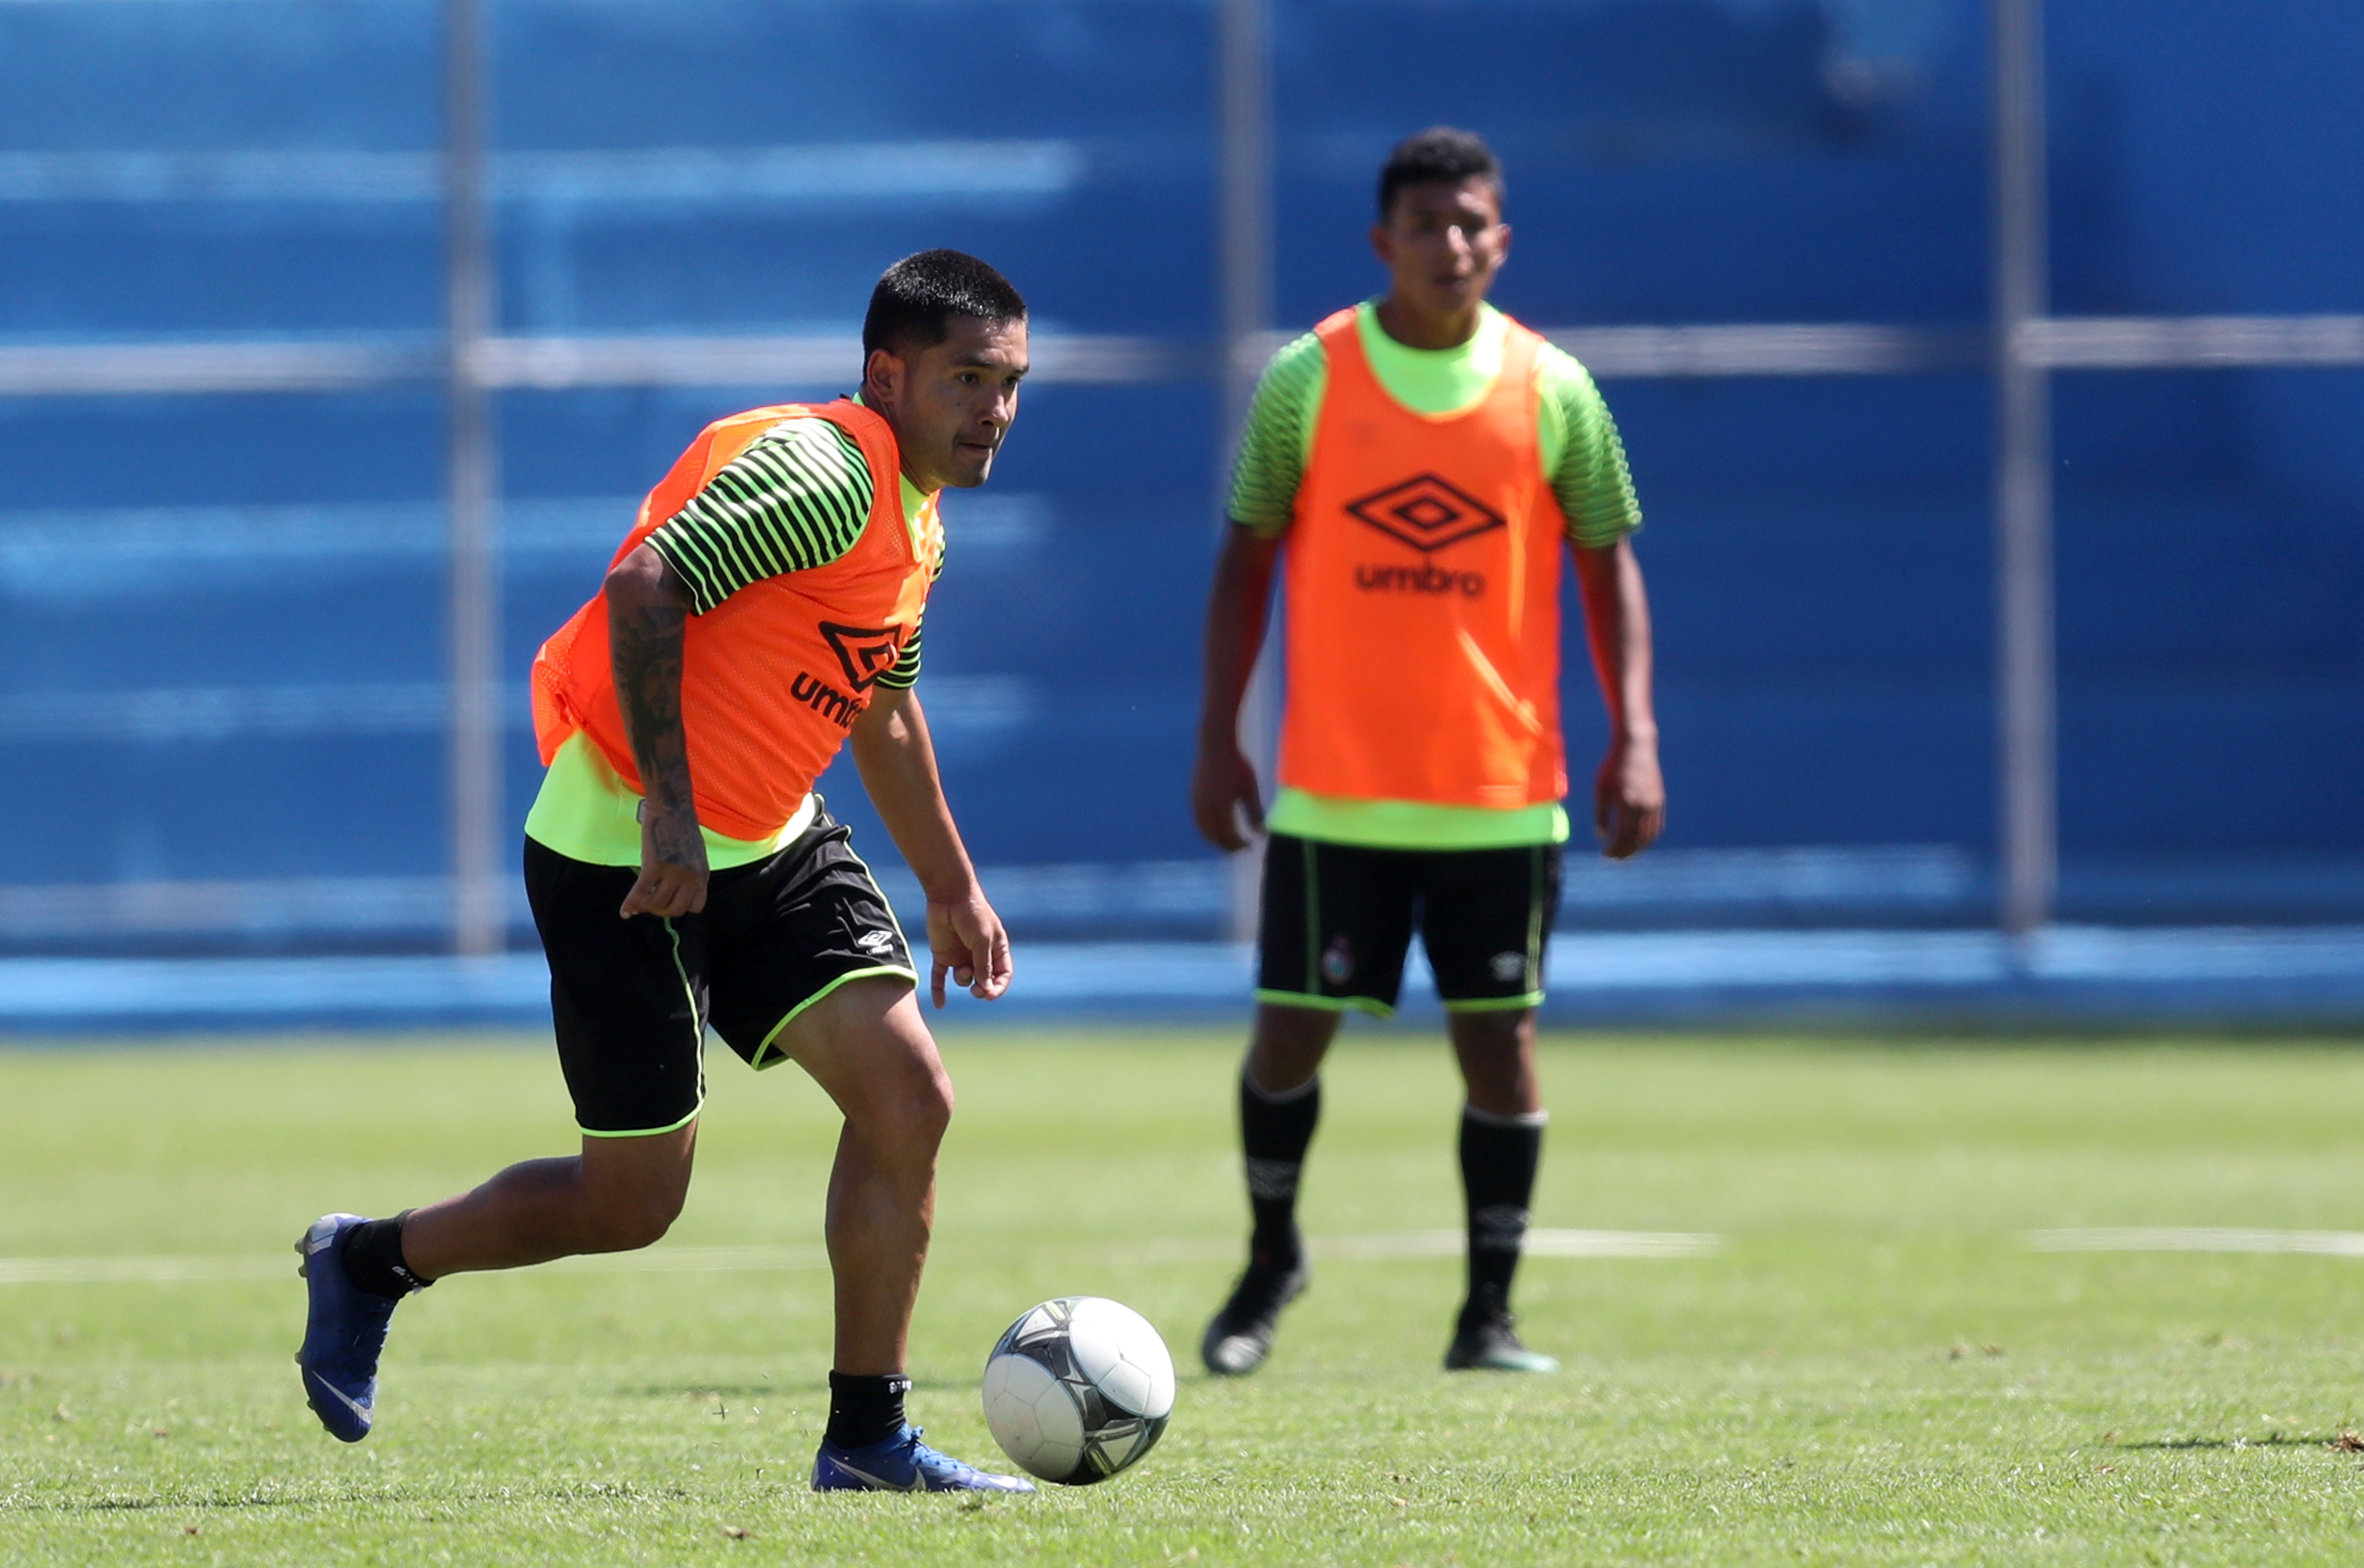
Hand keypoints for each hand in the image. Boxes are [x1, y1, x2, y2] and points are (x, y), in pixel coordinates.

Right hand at [618, 804, 709, 917]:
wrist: (672, 807)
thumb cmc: (681, 827)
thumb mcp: (695, 854)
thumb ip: (690, 872)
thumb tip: (675, 890)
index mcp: (702, 874)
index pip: (695, 906)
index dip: (679, 907)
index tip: (667, 903)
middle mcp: (691, 876)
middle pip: (676, 910)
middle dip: (661, 911)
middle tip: (649, 905)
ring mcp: (674, 872)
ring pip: (657, 904)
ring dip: (646, 907)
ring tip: (638, 904)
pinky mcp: (655, 865)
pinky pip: (641, 892)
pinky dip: (631, 904)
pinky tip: (624, 912)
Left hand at [926, 887, 1011, 1006]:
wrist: (949, 895)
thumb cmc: (972, 914)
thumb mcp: (982, 941)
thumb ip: (983, 966)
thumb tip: (986, 990)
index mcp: (995, 948)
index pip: (1002, 974)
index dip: (998, 986)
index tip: (990, 994)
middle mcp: (979, 954)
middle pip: (983, 979)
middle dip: (981, 987)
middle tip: (977, 991)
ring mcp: (960, 955)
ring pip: (963, 979)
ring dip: (964, 979)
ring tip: (962, 969)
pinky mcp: (943, 955)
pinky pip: (940, 977)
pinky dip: (939, 990)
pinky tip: (939, 1004)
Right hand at [1191, 737, 1265, 851]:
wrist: (1215, 745)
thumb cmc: (1237, 765)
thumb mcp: (1250, 789)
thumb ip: (1255, 813)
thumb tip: (1261, 834)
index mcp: (1221, 806)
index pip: (1229, 835)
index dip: (1239, 844)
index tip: (1250, 845)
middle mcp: (1205, 807)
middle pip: (1214, 836)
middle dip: (1227, 845)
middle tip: (1240, 848)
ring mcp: (1196, 802)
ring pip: (1204, 830)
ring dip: (1216, 839)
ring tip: (1229, 842)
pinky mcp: (1193, 797)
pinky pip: (1199, 820)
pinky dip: (1208, 830)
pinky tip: (1218, 827)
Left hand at [1593, 734, 1664, 859]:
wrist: (1636, 746)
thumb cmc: (1613, 766)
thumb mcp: (1601, 788)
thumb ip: (1600, 814)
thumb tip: (1601, 836)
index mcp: (1628, 803)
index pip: (1623, 836)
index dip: (1614, 849)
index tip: (1605, 855)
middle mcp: (1645, 806)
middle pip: (1637, 840)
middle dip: (1625, 852)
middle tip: (1613, 858)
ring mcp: (1655, 804)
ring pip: (1649, 836)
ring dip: (1637, 848)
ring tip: (1624, 853)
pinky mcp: (1659, 800)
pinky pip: (1656, 826)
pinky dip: (1647, 838)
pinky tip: (1637, 841)